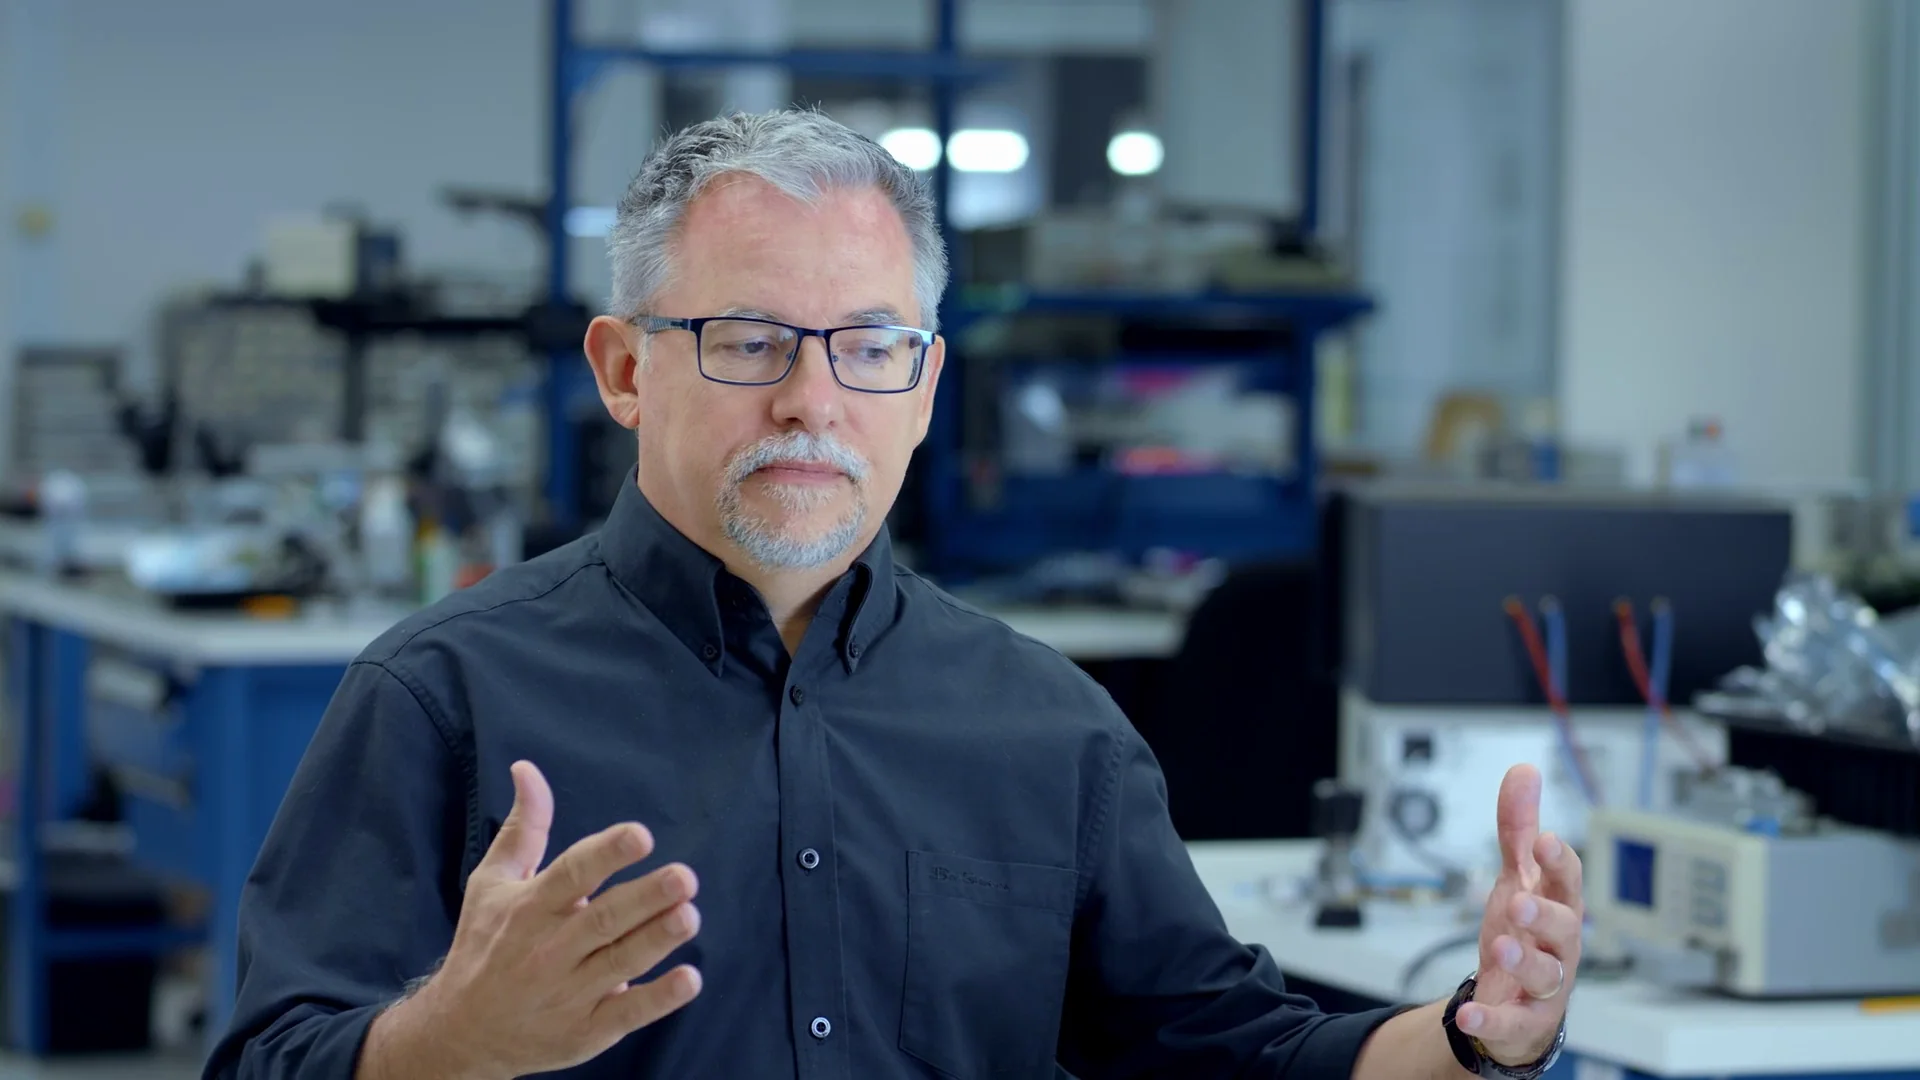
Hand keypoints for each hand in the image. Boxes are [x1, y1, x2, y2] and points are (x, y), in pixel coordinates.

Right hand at [412, 761, 703, 1078]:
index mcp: (529, 909)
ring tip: (689, 914)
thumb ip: (524, 828)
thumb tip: (527, 769)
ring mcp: (568, 993)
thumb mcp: (493, 883)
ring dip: (657, 939)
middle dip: (645, 898)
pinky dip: (658, 998)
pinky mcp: (585, 1031)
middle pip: (603, 920)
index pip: (571, 875)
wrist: (460, 1033)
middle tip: (684, 877)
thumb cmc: (484, 945)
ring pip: (620, 963)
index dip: (606, 854)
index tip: (641, 835)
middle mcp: (549, 950)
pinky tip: (689, 978)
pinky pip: (626, 1014)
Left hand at [1454, 764, 1583, 1066]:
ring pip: (1545, 975)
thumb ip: (1518, 829)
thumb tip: (1524, 771)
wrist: (1516, 1004)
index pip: (1568, 881)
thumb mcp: (1516, 878)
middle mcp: (1558, 947)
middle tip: (1518, 901)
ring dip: (1524, 960)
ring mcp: (1545, 987)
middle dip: (1544, 914)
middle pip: (1565, 929)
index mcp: (1557, 907)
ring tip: (1500, 945)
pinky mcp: (1525, 1022)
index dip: (1559, 861)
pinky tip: (1469, 1014)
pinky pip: (1513, 1024)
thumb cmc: (1525, 935)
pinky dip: (1492, 1019)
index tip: (1545, 840)